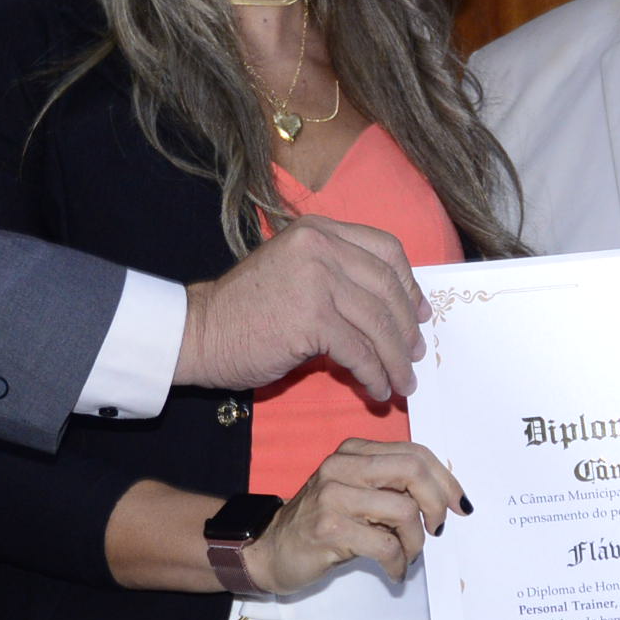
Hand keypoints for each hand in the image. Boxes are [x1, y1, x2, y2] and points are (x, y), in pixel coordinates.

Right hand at [174, 215, 427, 401]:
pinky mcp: (311, 318)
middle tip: (415, 357)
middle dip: (408, 329)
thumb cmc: (245, 310)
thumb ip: (337, 275)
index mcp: (320, 230)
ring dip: (397, 360)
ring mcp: (316, 280)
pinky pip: (359, 351)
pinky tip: (376, 389)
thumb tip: (392, 310)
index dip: (410, 286)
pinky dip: (374, 374)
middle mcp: (321, 246)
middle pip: (388, 288)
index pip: (386, 250)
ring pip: (378, 323)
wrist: (199, 333)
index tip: (420, 315)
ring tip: (403, 384)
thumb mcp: (295, 272)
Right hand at [245, 438, 469, 593]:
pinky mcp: (330, 528)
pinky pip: (386, 545)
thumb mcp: (356, 493)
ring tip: (407, 555)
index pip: (415, 453)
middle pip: (413, 471)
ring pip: (403, 511)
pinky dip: (399, 563)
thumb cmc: (322, 524)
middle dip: (437, 503)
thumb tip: (445, 495)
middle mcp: (342, 466)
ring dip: (416, 542)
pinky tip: (394, 571)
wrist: (271, 549)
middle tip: (438, 529)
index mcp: (354, 452)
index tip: (459, 505)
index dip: (445, 480)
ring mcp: (333, 496)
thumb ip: (392, 485)